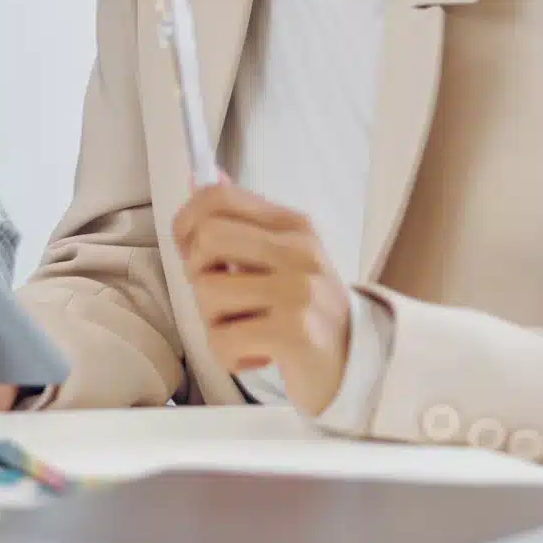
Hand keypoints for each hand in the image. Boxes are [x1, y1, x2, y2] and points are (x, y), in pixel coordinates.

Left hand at [171, 183, 352, 415]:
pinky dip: (228, 356)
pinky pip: (222, 340)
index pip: (219, 197)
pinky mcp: (295, 333)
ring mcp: (299, 291)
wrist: (356, 364)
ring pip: (208, 293)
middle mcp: (300, 251)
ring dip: (214, 323)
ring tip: (247, 330)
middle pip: (206, 240)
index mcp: (293, 226)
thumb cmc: (304, 311)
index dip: (186, 222)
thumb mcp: (280, 258)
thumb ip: (241, 221)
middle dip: (197, 275)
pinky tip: (257, 355)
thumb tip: (201, 177)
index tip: (188, 250)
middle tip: (222, 299)